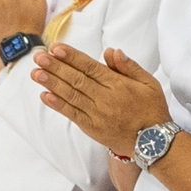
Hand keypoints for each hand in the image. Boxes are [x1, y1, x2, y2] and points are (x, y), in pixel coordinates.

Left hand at [32, 43, 170, 156]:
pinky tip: (45, 96)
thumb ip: (130, 66)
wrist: (154, 142)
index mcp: (118, 85)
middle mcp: (105, 98)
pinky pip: (72, 114)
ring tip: (36, 73)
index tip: (56, 48)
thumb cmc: (152, 110)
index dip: (72, 57)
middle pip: (76, 79)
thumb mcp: (149, 83)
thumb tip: (112, 51)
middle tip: (39, 56)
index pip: (90, 67)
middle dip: (55, 67)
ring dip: (52, 84)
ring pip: (71, 95)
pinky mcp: (92, 128)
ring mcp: (97, 114)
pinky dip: (58, 105)